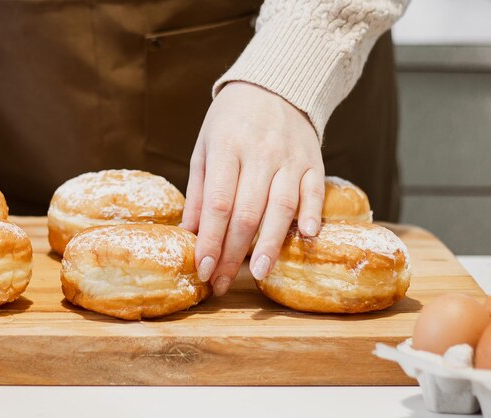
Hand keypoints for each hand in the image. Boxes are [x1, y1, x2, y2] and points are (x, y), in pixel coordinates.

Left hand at [181, 81, 324, 295]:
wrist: (273, 86)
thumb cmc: (231, 121)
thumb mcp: (205, 147)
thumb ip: (199, 190)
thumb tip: (189, 233)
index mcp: (226, 148)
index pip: (218, 204)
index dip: (210, 240)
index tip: (203, 269)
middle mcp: (259, 153)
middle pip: (247, 212)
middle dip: (233, 253)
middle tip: (222, 283)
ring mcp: (289, 157)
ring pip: (281, 206)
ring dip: (270, 243)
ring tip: (258, 274)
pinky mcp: (313, 160)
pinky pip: (315, 190)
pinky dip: (311, 213)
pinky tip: (306, 237)